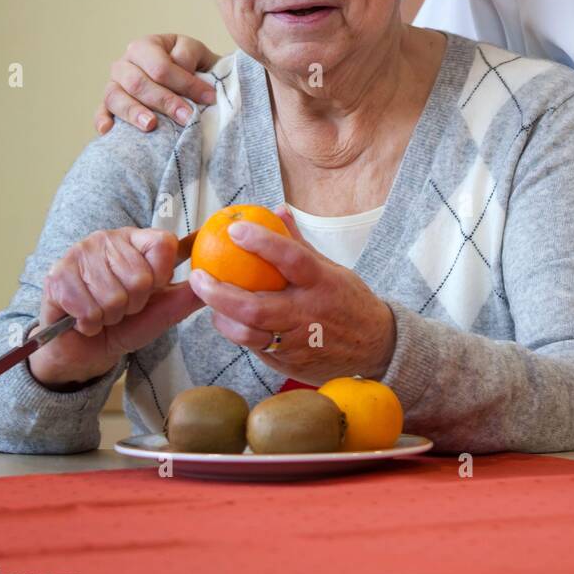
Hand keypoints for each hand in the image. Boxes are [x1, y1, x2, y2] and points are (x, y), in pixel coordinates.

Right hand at [29, 228, 205, 386]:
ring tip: (104, 313)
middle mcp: (109, 238)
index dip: (161, 277)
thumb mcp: (164, 309)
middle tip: (122, 307)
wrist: (86, 349)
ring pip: (114, 297)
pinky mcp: (58, 275)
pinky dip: (90, 324)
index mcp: (137, 239)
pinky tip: (84, 319)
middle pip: (140, 277)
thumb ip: (191, 293)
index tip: (152, 290)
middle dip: (134, 304)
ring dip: (111, 316)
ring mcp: (81, 253)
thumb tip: (220, 274)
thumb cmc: (127, 323)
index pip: (163, 244)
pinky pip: (88, 309)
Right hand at [95, 34, 219, 134]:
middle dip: (164, 101)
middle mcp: (125, 63)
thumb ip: (191, 55)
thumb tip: (182, 69)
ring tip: (151, 125)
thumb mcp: (198, 54)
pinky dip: (102, 120)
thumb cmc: (194, 67)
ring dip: (134, 112)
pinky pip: (100, 112)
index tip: (208, 98)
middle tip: (187, 117)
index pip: (160, 66)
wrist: (189, 80)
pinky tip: (108, 131)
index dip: (185, 83)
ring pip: (115, 97)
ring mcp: (114, 84)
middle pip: (137, 83)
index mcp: (146, 46)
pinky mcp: (108, 105)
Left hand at [188, 209, 396, 382]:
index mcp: (321, 283)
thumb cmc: (349, 302)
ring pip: (249, 335)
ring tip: (207, 302)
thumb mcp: (332, 268)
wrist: (375, 350)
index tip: (235, 228)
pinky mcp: (288, 363)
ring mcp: (296, 342)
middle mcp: (307, 313)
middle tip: (198, 276)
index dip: (262, 242)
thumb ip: (300, 243)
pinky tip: (226, 320)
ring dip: (222, 319)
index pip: (290, 258)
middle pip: (256, 307)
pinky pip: (256, 348)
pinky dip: (237, 333)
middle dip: (220, 293)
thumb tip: (277, 210)